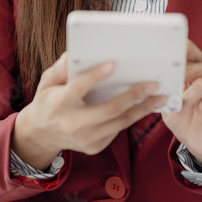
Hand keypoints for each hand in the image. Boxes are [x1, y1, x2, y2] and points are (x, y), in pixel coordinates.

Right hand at [12, 52, 167, 169]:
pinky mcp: (94, 147)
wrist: (41, 134)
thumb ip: (60, 69)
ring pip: (120, 123)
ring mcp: (85, 139)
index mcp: (60, 103)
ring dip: (142, 109)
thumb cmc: (47, 101)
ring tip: (160, 97)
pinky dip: (130, 118)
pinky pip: (116, 130)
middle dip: (134, 96)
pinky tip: (144, 107)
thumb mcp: (46, 82)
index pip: (80, 87)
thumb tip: (72, 54)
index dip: (96, 76)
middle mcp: (73, 123)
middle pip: (109, 109)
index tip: (113, 64)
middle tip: (153, 84)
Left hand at [161, 41, 201, 166]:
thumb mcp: (170, 99)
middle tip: (171, 92)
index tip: (166, 54)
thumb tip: (157, 76)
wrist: (198, 142)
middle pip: (197, 67)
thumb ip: (167, 86)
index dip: (180, 51)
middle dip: (180, 79)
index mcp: (201, 66)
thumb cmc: (184, 117)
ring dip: (189, 96)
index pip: (191, 51)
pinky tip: (199, 111)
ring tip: (181, 106)